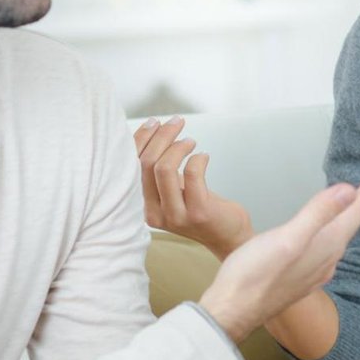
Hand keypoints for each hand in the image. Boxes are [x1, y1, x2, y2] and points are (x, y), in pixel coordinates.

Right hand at [136, 116, 252, 255]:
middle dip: (162, 136)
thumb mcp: (173, 190)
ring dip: (178, 146)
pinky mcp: (198, 213)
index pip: (131, 167)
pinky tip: (204, 157)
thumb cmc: (200, 207)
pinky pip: (192, 174)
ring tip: (190, 141)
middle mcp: (154, 213)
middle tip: (176, 122)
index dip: (140, 140)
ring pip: (165, 168)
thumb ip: (158, 172)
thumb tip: (150, 134)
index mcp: (143, 206)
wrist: (227, 237)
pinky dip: (198, 158)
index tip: (154, 122)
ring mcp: (176, 215)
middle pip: (147, 164)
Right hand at [199, 179, 359, 341]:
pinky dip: (328, 236)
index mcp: (325, 247)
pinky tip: (321, 238)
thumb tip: (350, 191)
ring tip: (349, 207)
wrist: (232, 312)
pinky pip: (323, 252)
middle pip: (348, 227)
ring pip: (336, 241)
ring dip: (345, 221)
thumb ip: (319, 214)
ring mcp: (312, 273)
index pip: (354, 216)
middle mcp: (325, 261)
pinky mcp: (298, 279)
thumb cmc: (255, 275)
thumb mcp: (288, 238)